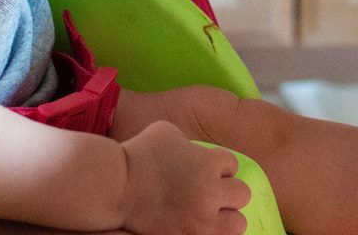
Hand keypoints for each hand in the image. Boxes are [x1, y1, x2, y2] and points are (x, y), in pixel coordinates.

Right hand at [121, 121, 248, 234]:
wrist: (116, 186)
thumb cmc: (140, 153)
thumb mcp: (170, 132)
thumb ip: (192, 144)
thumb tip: (198, 153)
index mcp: (209, 163)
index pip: (233, 165)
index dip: (219, 166)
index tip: (204, 168)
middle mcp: (210, 193)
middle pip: (242, 194)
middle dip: (228, 192)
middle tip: (211, 192)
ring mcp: (200, 221)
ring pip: (237, 224)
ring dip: (226, 217)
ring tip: (211, 214)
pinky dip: (210, 232)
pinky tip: (198, 225)